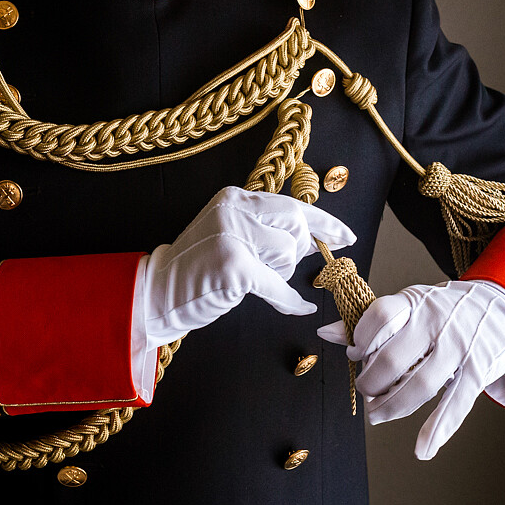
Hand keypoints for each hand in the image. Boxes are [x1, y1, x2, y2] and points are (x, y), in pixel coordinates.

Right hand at [143, 186, 354, 347]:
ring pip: (288, 254)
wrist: (156, 293)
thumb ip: (262, 226)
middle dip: (299, 252)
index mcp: (235, 197)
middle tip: (281, 268)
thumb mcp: (227, 232)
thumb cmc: (196, 269)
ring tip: (255, 280)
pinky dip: (290, 301)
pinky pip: (279, 285)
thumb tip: (309, 237)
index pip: (291, 204)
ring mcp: (233, 235)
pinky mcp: (234, 266)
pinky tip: (298, 307)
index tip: (348, 236)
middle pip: (296, 226)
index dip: (325, 222)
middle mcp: (234, 209)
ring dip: (283, 275)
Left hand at [316, 280, 504, 458]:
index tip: (354, 353)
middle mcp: (437, 323)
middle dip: (371, 382)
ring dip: (393, 407)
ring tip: (377, 414)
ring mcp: (459, 348)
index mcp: (416, 303)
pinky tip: (423, 449)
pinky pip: (456, 405)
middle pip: (394, 358)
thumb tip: (325, 334)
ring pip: (420, 385)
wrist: (503, 306)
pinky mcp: (478, 370)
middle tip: (365, 391)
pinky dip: (437, 430)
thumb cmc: (446, 309)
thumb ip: (370, 321)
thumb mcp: (411, 304)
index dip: (361, 339)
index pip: (380, 317)